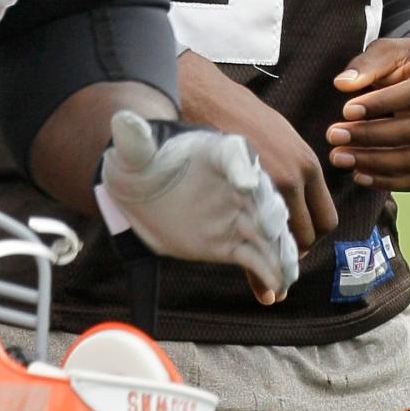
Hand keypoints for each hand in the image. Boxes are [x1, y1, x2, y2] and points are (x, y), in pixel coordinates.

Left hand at [99, 112, 298, 303]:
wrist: (140, 190)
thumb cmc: (141, 163)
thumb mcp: (134, 150)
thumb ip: (134, 138)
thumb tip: (123, 119)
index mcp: (217, 153)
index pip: (236, 155)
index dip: (243, 168)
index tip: (247, 182)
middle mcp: (237, 184)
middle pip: (266, 198)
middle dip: (274, 216)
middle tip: (275, 234)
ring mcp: (238, 215)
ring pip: (270, 233)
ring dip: (282, 253)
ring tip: (286, 274)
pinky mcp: (231, 243)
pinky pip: (256, 258)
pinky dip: (268, 274)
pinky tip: (273, 291)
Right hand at [180, 51, 336, 249]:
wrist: (208, 100)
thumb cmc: (242, 117)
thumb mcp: (282, 139)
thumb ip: (296, 171)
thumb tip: (298, 201)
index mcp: (308, 165)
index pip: (326, 219)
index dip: (312, 235)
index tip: (295, 239)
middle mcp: (295, 177)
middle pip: (309, 234)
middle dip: (294, 248)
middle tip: (275, 249)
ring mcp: (268, 184)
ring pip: (283, 237)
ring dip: (274, 248)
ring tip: (258, 247)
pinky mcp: (242, 187)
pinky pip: (256, 229)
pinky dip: (253, 244)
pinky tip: (243, 244)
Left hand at [327, 36, 409, 190]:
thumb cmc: (403, 61)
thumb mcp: (385, 51)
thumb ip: (366, 65)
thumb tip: (342, 84)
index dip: (379, 105)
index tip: (346, 110)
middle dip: (370, 136)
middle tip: (333, 135)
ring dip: (374, 163)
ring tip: (339, 157)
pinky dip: (387, 182)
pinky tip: (357, 175)